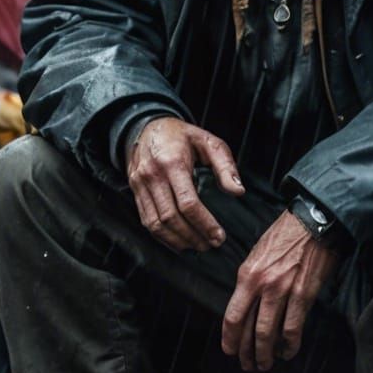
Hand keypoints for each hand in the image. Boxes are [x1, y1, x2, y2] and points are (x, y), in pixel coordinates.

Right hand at [127, 117, 242, 251]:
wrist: (147, 126)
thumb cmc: (182, 135)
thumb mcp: (209, 142)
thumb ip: (225, 166)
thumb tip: (238, 192)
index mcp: (172, 162)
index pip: (188, 203)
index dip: (205, 224)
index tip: (219, 236)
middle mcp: (152, 175)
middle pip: (171, 217)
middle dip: (192, 236)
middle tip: (210, 245)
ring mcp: (139, 184)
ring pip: (155, 224)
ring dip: (177, 241)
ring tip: (197, 247)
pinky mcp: (134, 191)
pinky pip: (146, 221)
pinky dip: (162, 237)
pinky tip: (179, 242)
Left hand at [222, 210, 337, 371]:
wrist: (313, 221)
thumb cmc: (284, 235)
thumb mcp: (257, 254)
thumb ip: (250, 280)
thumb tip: (246, 306)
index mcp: (248, 275)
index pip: (232, 315)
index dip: (229, 338)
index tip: (229, 350)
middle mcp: (263, 285)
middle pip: (249, 329)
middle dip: (247, 352)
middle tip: (248, 364)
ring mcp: (284, 291)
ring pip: (269, 333)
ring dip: (266, 354)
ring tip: (265, 364)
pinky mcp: (304, 295)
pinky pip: (294, 328)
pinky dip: (289, 345)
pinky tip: (287, 352)